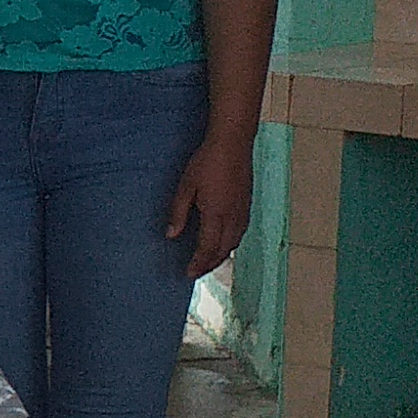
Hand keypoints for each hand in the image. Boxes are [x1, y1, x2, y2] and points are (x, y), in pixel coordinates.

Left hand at [160, 133, 252, 278]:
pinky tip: (224, 243)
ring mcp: (243, 211)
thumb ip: (178, 213)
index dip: (198, 263)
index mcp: (216, 214)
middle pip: (223, 250)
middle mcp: (233, 217)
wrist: (233, 144)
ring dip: (221, 255)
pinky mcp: (247, 205)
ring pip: (234, 242)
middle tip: (197, 272)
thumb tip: (171, 235)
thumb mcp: (186, 187)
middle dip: (210, 264)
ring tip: (208, 262)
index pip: (207, 247)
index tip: (189, 274)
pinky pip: (240, 233)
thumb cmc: (207, 162)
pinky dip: (231, 244)